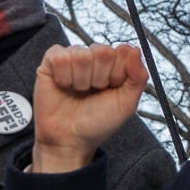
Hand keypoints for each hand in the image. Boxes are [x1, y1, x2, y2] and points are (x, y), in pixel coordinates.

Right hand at [29, 44, 145, 174]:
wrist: (70, 140)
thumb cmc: (97, 122)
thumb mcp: (126, 104)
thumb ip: (138, 76)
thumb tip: (135, 49)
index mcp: (114, 64)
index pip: (123, 50)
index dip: (118, 72)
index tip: (113, 88)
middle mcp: (94, 57)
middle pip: (103, 51)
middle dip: (100, 77)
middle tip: (94, 92)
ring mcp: (73, 58)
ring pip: (81, 55)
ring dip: (81, 80)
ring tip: (78, 92)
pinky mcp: (51, 61)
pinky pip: (60, 57)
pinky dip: (63, 76)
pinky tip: (63, 86)